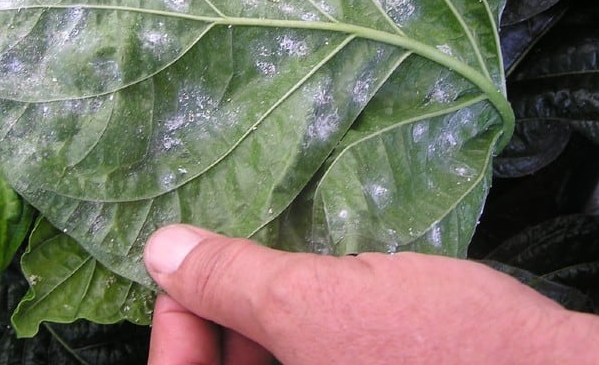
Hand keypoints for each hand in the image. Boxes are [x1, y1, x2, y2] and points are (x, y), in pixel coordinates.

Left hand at [143, 225, 598, 363]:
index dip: (173, 325)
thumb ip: (232, 281)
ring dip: (258, 322)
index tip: (180, 267)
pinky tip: (315, 288)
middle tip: (223, 254)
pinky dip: (300, 334)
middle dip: (217, 318)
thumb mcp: (320, 304)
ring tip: (267, 263)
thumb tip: (158, 250)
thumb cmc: (439, 348)